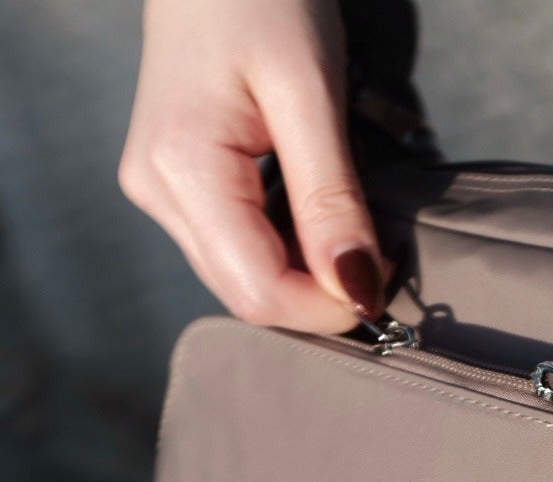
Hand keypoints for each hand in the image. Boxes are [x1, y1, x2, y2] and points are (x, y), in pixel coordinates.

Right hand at [118, 0, 388, 332]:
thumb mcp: (311, 95)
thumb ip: (331, 201)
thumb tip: (357, 291)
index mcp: (182, 170)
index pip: (258, 292)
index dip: (328, 306)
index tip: (384, 279)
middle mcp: (159, 193)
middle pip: (248, 294)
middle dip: (320, 295)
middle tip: (378, 258)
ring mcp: (162, 191)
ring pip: (244, 277)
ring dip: (307, 276)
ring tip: (351, 230)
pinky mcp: (178, 185)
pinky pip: (240, 248)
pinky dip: (290, 251)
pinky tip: (319, 218)